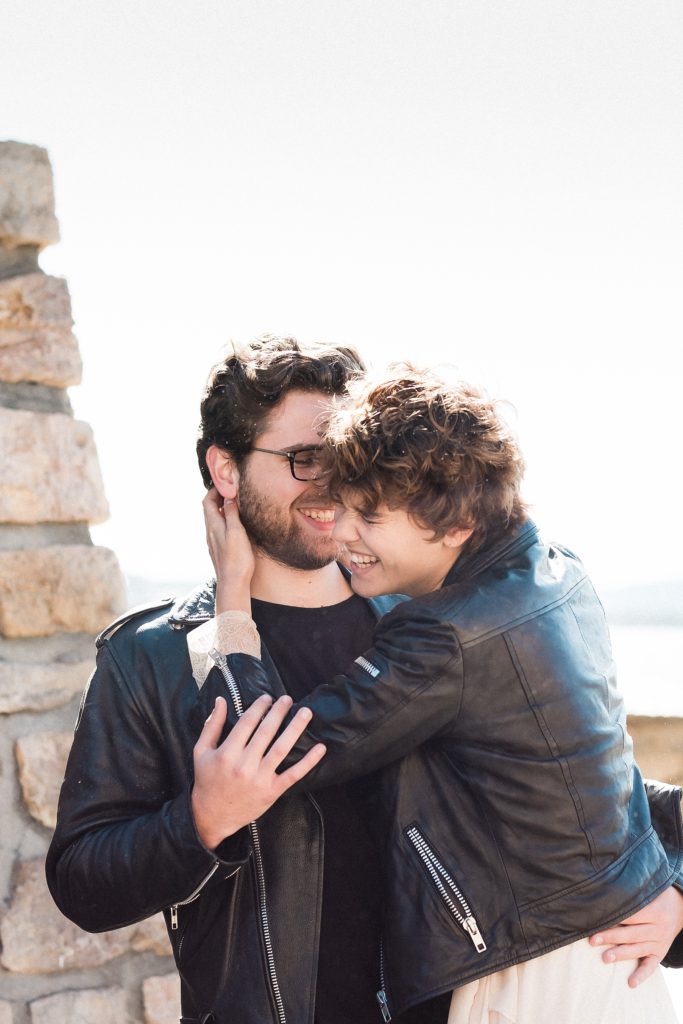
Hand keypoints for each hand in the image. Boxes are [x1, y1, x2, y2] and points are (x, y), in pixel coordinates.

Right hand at [191, 693, 325, 849]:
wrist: (212, 817)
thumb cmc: (207, 780)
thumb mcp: (201, 751)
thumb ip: (212, 725)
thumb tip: (221, 700)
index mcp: (227, 753)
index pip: (247, 722)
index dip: (259, 707)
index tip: (267, 697)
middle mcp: (244, 764)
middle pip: (266, 731)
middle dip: (279, 712)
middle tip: (288, 699)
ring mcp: (260, 778)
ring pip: (282, 749)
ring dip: (296, 728)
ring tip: (306, 712)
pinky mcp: (272, 791)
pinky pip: (294, 774)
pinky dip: (309, 761)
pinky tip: (320, 747)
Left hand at [203, 486, 254, 613]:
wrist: (232, 584)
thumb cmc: (236, 559)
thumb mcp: (236, 531)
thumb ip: (231, 514)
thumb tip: (228, 499)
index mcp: (213, 525)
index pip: (207, 501)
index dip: (214, 490)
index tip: (225, 484)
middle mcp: (210, 532)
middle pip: (209, 510)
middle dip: (218, 498)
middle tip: (231, 491)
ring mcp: (214, 542)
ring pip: (214, 520)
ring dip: (221, 510)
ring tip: (234, 505)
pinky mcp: (219, 550)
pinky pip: (219, 529)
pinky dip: (225, 521)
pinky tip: (235, 524)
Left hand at [589, 885, 682, 986]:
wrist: (682, 908)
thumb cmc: (659, 895)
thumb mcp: (651, 888)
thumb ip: (634, 890)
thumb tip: (609, 886)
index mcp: (656, 912)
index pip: (633, 916)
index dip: (615, 918)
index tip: (597, 919)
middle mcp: (658, 929)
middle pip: (632, 934)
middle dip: (611, 937)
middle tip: (593, 940)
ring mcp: (659, 943)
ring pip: (638, 950)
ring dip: (621, 954)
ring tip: (605, 958)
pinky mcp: (660, 954)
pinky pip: (651, 966)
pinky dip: (641, 975)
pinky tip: (631, 983)